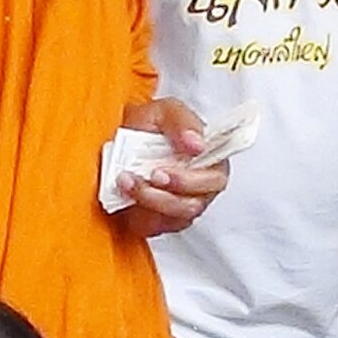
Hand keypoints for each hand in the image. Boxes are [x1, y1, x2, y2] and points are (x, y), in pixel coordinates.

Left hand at [113, 98, 227, 236]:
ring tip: (126, 180)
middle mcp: (202, 188)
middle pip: (195, 203)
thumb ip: (183, 122)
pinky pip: (155, 226)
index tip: (165, 170)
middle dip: (168, 192)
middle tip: (148, 175)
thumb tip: (197, 144)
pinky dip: (139, 212)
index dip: (193, 179)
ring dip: (148, 200)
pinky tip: (125, 195)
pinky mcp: (162, 221)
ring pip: (174, 216)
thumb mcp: (165, 111)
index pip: (216, 177)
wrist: (121, 141)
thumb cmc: (149, 125)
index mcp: (210, 160)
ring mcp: (182, 206)